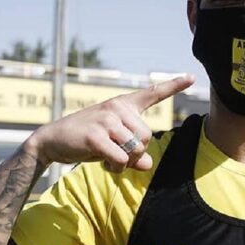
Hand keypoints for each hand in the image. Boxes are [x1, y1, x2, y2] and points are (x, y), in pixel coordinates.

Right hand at [25, 74, 194, 171]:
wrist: (52, 141)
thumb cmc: (86, 140)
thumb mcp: (113, 144)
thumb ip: (133, 153)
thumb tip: (146, 166)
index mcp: (123, 104)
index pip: (152, 93)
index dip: (173, 86)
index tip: (192, 77)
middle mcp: (116, 108)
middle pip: (147, 138)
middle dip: (136, 153)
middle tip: (118, 154)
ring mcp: (106, 120)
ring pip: (135, 149)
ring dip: (125, 162)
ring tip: (109, 158)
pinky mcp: (96, 136)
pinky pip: (120, 159)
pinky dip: (115, 167)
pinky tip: (105, 163)